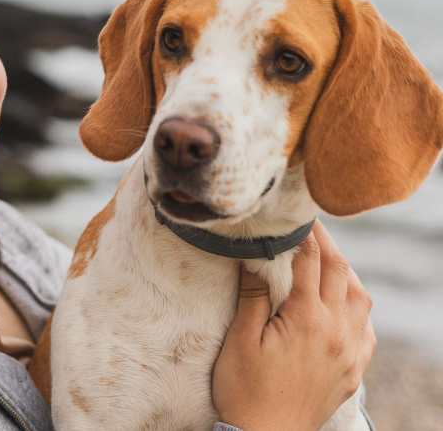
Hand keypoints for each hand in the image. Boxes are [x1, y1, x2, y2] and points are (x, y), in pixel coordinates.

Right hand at [212, 220, 375, 430]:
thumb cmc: (244, 390)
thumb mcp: (240, 339)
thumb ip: (253, 295)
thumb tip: (255, 257)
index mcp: (307, 320)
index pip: (311, 262)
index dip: (305, 235)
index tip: (297, 217)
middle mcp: (336, 332)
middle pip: (340, 273)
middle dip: (327, 245)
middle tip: (312, 228)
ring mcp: (348, 353)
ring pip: (362, 300)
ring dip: (347, 274)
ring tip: (328, 261)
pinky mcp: (351, 372)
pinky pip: (367, 331)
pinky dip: (358, 309)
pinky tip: (344, 306)